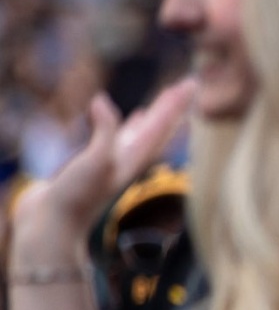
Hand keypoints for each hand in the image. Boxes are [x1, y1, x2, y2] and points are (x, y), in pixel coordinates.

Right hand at [10, 81, 194, 255]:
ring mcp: (113, 162)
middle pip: (157, 127)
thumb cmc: (76, 197)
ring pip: (140, 133)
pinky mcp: (96, 165)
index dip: (176, 104)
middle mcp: (129, 159)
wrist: (55, 226)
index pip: (161, 125)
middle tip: (189, 85)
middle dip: (172, 106)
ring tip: (165, 101)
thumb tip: (100, 99)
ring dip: (154, 116)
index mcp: (135, 157)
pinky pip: (118, 139)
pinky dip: (128, 125)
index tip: (192, 84)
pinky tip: (131, 118)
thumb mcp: (95, 160)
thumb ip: (104, 131)